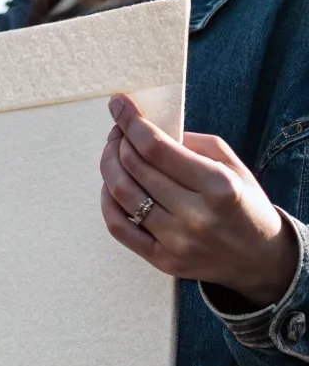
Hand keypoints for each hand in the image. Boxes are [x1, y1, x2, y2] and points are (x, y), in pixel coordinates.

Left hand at [100, 94, 298, 307]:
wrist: (258, 258)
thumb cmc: (243, 204)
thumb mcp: (231, 165)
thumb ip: (192, 143)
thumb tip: (147, 128)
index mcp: (218, 186)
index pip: (157, 148)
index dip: (131, 123)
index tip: (119, 105)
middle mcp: (195, 215)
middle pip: (135, 169)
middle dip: (119, 141)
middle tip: (119, 129)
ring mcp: (176, 242)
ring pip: (122, 196)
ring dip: (109, 167)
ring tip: (113, 153)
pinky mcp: (162, 260)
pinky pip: (119, 228)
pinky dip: (107, 202)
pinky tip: (111, 185)